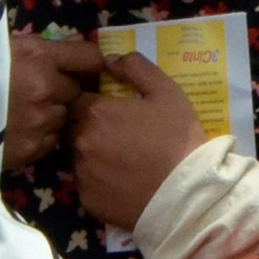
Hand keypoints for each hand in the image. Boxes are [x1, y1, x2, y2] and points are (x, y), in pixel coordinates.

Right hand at [5, 33, 102, 168]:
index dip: (88, 63)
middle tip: (40, 91)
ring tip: (24, 113)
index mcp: (41, 57)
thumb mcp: (3, 44)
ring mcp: (40, 122)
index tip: (82, 67)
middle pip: (76, 92)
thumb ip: (38, 49)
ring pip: (63, 120)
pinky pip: (48, 143)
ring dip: (51, 116)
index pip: (89, 58)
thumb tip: (68, 51)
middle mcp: (48, 89)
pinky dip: (39, 138)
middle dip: (63, 92)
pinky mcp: (29, 149)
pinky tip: (18, 130)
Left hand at [68, 51, 207, 228]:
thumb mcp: (166, 92)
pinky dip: (97, 180)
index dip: (90, 100)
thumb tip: (109, 58)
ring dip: (91, 153)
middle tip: (115, 133)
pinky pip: (85, 183)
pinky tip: (120, 180)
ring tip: (119, 159)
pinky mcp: (87, 200)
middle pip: (72, 127)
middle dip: (87, 126)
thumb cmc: (177, 139)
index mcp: (96, 112)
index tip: (107, 106)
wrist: (186, 195)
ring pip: (76, 156)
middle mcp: (80, 142)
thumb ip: (135, 68)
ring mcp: (81, 173)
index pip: (76, 98)